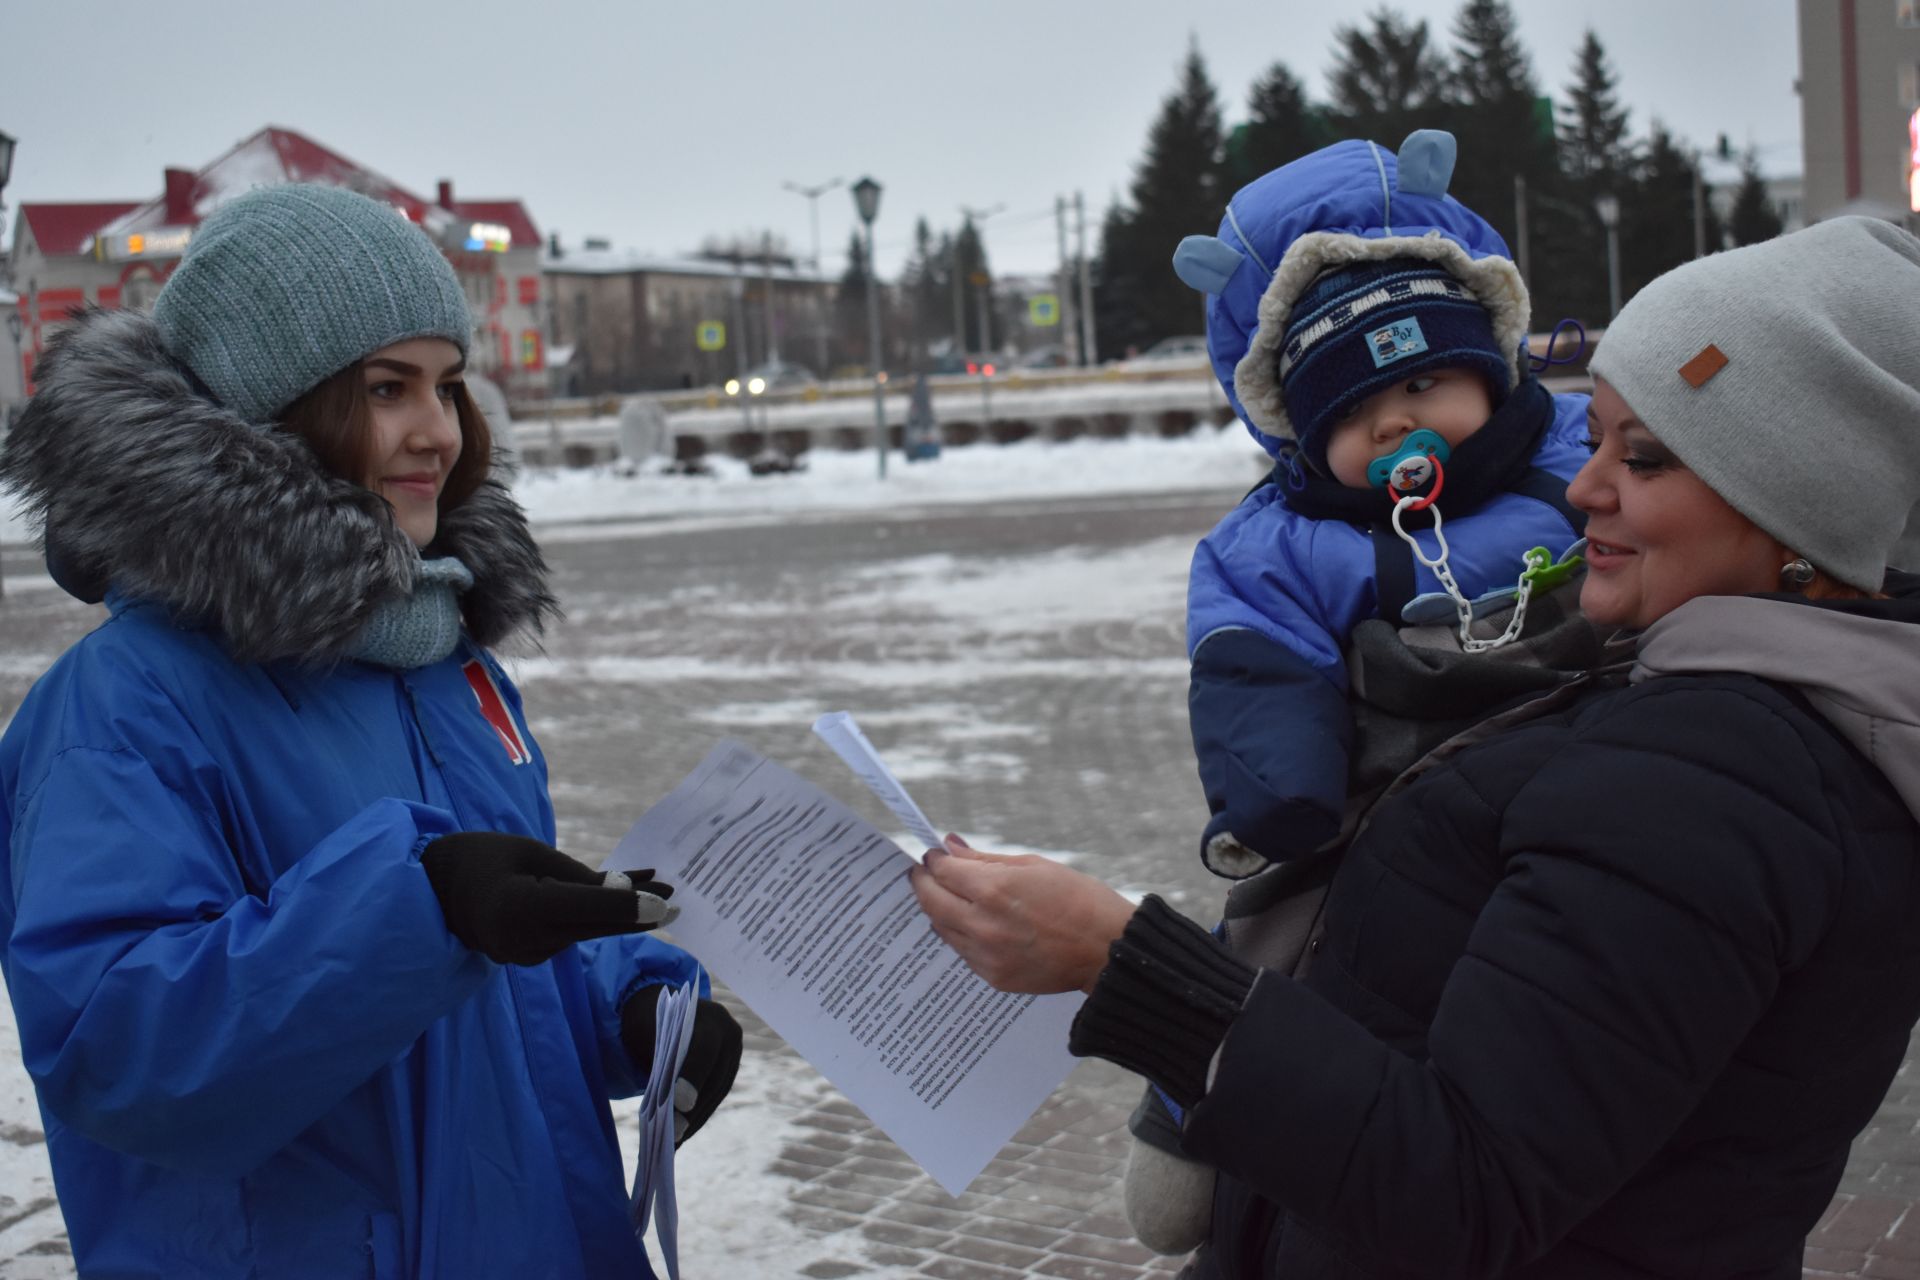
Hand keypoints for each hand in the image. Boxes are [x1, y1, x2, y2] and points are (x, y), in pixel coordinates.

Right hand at [420, 832, 676, 966]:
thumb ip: (575, 876)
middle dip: (638, 914)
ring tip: (665, 889)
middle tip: (682, 903)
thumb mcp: (529, 851)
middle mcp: (524, 938)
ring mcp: (528, 953)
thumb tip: (626, 892)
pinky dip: (601, 916)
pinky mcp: (534, 955)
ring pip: (586, 929)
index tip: (664, 906)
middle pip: (592, 925)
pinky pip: (574, 932)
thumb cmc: (481, 857)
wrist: (436, 893)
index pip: (580, 907)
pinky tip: (636, 902)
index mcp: (517, 907)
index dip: (625, 906)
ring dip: (624, 913)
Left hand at [621, 989, 742, 1145]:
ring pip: (718, 1092)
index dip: (692, 1077)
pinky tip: (683, 1132)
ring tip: (674, 1142)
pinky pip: (717, 1095)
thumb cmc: (652, 1024)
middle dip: (693, 1110)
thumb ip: (658, 1062)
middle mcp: (730, 1033)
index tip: (678, 1104)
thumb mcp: (649, 1033)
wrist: (669, 1011)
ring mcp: (734, 1053)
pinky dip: (699, 1114)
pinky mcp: (730, 1069)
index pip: (704, 1049)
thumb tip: (661, 1111)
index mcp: (709, 1016)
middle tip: (673, 1136)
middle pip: (714, 1078)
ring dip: (697, 1119)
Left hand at [908, 834, 1137, 994]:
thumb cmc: (1078, 899)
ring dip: (940, 910)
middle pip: (930, 901)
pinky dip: (962, 934)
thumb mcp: (1033, 866)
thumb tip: (950, 846)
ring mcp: (986, 955)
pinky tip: (976, 923)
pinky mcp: (994, 977)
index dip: (933, 860)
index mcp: (994, 890)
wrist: (1108, 950)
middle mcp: (983, 924)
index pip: (942, 871)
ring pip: (942, 928)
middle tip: (925, 873)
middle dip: (923, 883)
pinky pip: (963, 951)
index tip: (933, 854)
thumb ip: (984, 859)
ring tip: (952, 897)